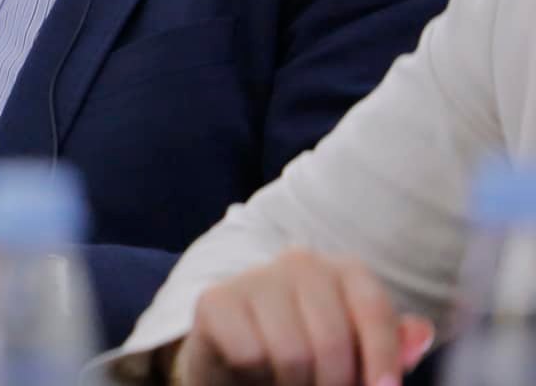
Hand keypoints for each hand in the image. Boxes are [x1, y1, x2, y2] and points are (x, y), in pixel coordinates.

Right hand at [170, 250, 434, 385]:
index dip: (382, 359)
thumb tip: (421, 333)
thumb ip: (390, 347)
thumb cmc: (313, 356)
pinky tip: (256, 369)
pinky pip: (250, 354)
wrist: (240, 358)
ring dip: (293, 384)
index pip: (374, 310)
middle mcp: (301, 262)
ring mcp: (255, 276)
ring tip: (289, 380)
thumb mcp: (357, 354)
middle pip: (332, 341)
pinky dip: (255, 375)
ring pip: (291, 353)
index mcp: (346, 272)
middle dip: (333, 383)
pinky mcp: (215, 299)